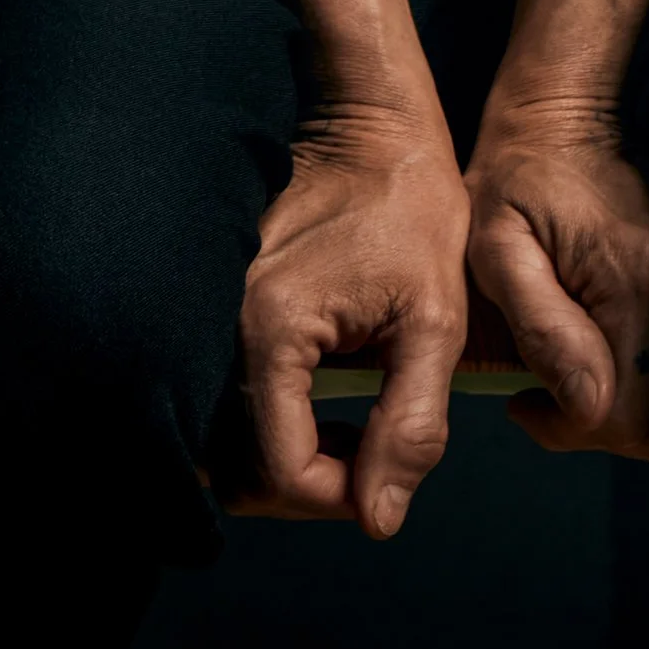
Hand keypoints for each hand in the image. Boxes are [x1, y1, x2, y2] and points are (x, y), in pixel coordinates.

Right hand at [225, 100, 471, 536]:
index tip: (389, 472)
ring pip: (228, 447)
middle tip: (373, 462)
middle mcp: (225, 328)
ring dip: (290, 464)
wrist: (373, 130)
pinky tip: (329, 404)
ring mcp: (214, 318)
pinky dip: (276, 429)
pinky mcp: (222, 313)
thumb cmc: (413, 211)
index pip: (283, 473)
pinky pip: (230, 406)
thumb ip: (411, 423)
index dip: (341, 497)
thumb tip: (378, 518)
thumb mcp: (434, 318)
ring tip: (355, 435)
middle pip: (240, 473)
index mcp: (273, 330)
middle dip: (310, 490)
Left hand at [464, 102, 648, 463]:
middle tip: (566, 398)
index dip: (573, 433)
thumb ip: (541, 328)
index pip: (629, 423)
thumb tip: (589, 404)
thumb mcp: (497, 247)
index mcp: (634, 286)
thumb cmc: (518, 185)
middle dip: (619, 436)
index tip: (528, 403)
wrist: (568, 119)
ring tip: (609, 384)